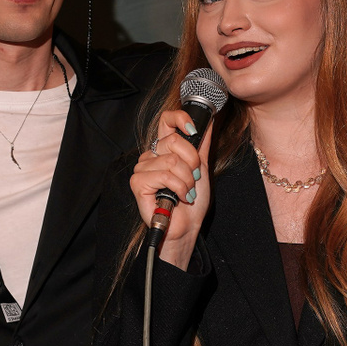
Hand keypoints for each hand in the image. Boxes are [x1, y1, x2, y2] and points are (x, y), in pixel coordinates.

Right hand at [128, 109, 213, 267]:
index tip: (194, 129)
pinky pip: (164, 175)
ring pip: (171, 160)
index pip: (166, 121)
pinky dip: (178, 188)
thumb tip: (208, 121)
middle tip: (194, 178)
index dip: (180, 118)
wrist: (187, 226)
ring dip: (186, 180)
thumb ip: (201, 144)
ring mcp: (142, 169)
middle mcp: (150, 156)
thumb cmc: (192, 202)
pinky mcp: (138, 183)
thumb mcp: (201, 167)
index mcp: (163, 150)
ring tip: (187, 192)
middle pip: (173, 140)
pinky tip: (179, 197)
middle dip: (191, 161)